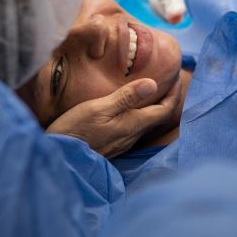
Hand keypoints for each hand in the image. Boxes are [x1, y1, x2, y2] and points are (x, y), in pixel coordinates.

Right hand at [46, 78, 181, 157]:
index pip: (164, 110)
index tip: (177, 79)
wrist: (59, 157)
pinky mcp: (112, 145)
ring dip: (153, 107)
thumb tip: (153, 84)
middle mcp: (132, 136)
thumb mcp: (99, 108)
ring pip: (146, 123)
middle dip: (166, 100)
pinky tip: (129, 107)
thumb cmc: (76, 130)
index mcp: (133, 124)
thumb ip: (126, 97)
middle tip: (168, 83)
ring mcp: (122, 143)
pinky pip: (133, 127)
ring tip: (151, 91)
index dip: (174, 95)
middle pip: (158, 117)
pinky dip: (139, 113)